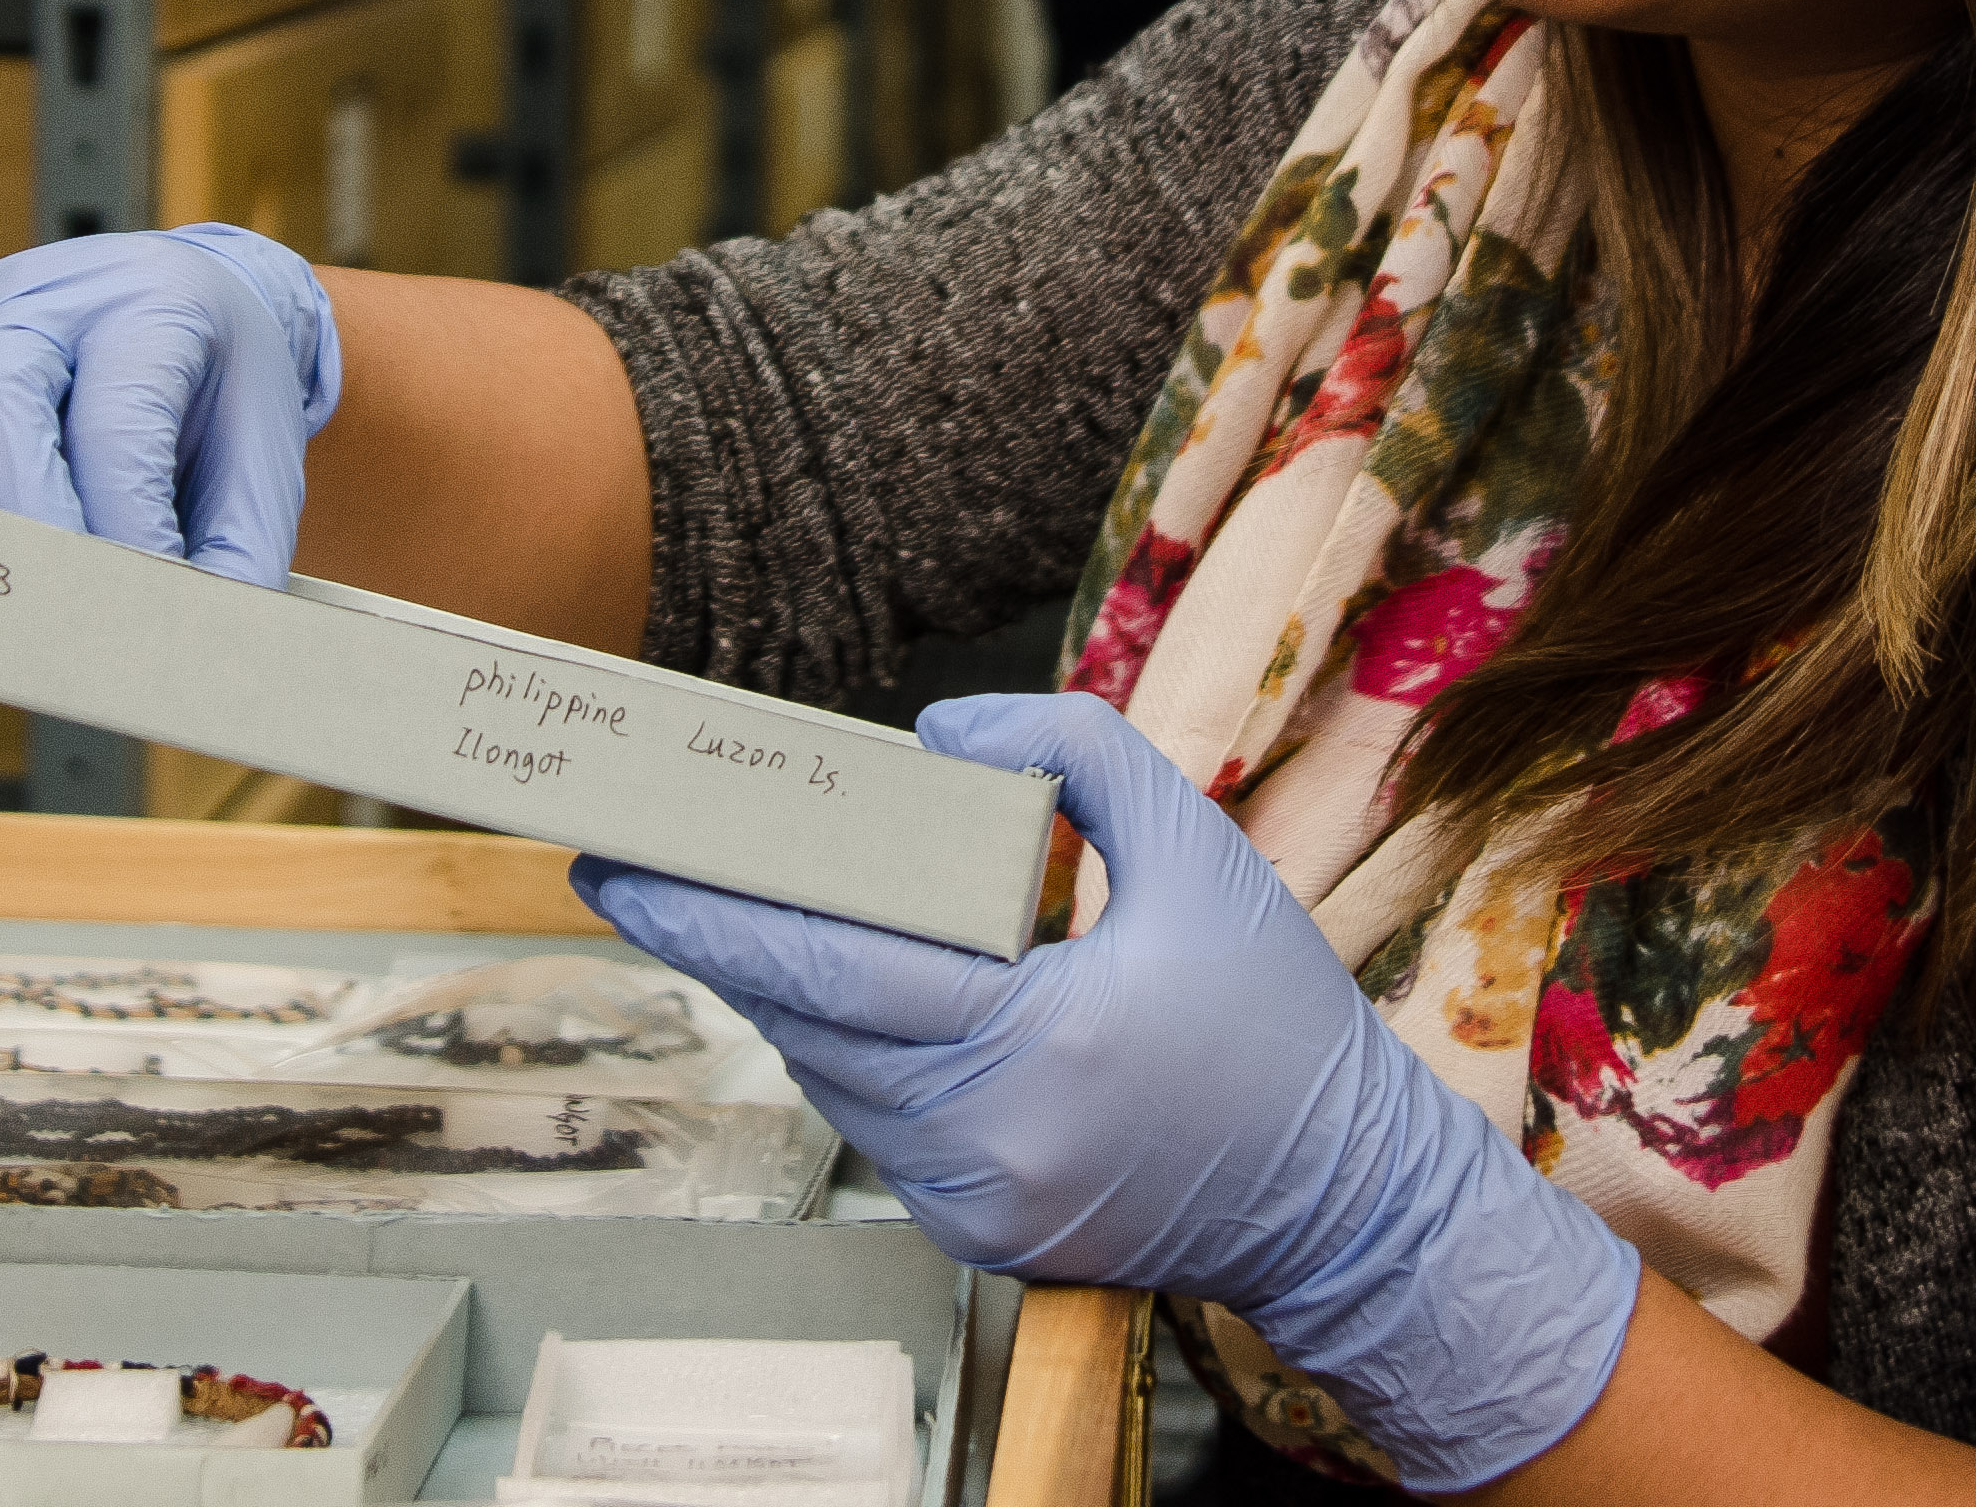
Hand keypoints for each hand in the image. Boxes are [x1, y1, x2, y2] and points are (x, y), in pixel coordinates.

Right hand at [0, 227, 342, 582]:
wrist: (184, 299)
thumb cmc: (215, 392)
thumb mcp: (263, 456)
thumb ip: (240, 552)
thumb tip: (198, 653)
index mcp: (149, 308)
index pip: (117, 415)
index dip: (123, 519)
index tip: (142, 606)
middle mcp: (38, 302)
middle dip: (16, 521)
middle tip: (46, 617)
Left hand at [574, 694, 1637, 1494]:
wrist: (1350, 1202)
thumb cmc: (1280, 1026)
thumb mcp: (1199, 849)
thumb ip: (1075, 756)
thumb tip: (939, 737)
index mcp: (1039, 1047)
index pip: (833, 972)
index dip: (714, 916)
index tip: (625, 868)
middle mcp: (991, 1143)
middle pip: (808, 1029)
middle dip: (715, 944)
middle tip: (634, 875)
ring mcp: (982, 1205)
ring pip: (836, 1082)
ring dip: (796, 1001)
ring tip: (748, 915)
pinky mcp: (985, 1237)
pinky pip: (882, 1131)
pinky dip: (861, 1061)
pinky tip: (864, 1001)